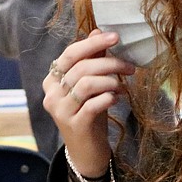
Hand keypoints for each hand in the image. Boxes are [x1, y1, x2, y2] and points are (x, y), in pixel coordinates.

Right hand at [43, 29, 135, 176]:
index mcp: (52, 81)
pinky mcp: (74, 125)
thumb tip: (97, 31)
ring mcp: (61, 111)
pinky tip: (116, 99)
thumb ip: (91, 59)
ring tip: (123, 85)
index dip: (92, 43)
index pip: (70, 54)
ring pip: (86, 84)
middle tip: (129, 67)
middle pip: (80, 68)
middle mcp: (52, 94)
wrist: (86, 150)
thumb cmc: (88, 114)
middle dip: (109, 63)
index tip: (116, 37)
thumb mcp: (89, 85)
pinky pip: (92, 105)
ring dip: (110, 81)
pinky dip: (108, 98)